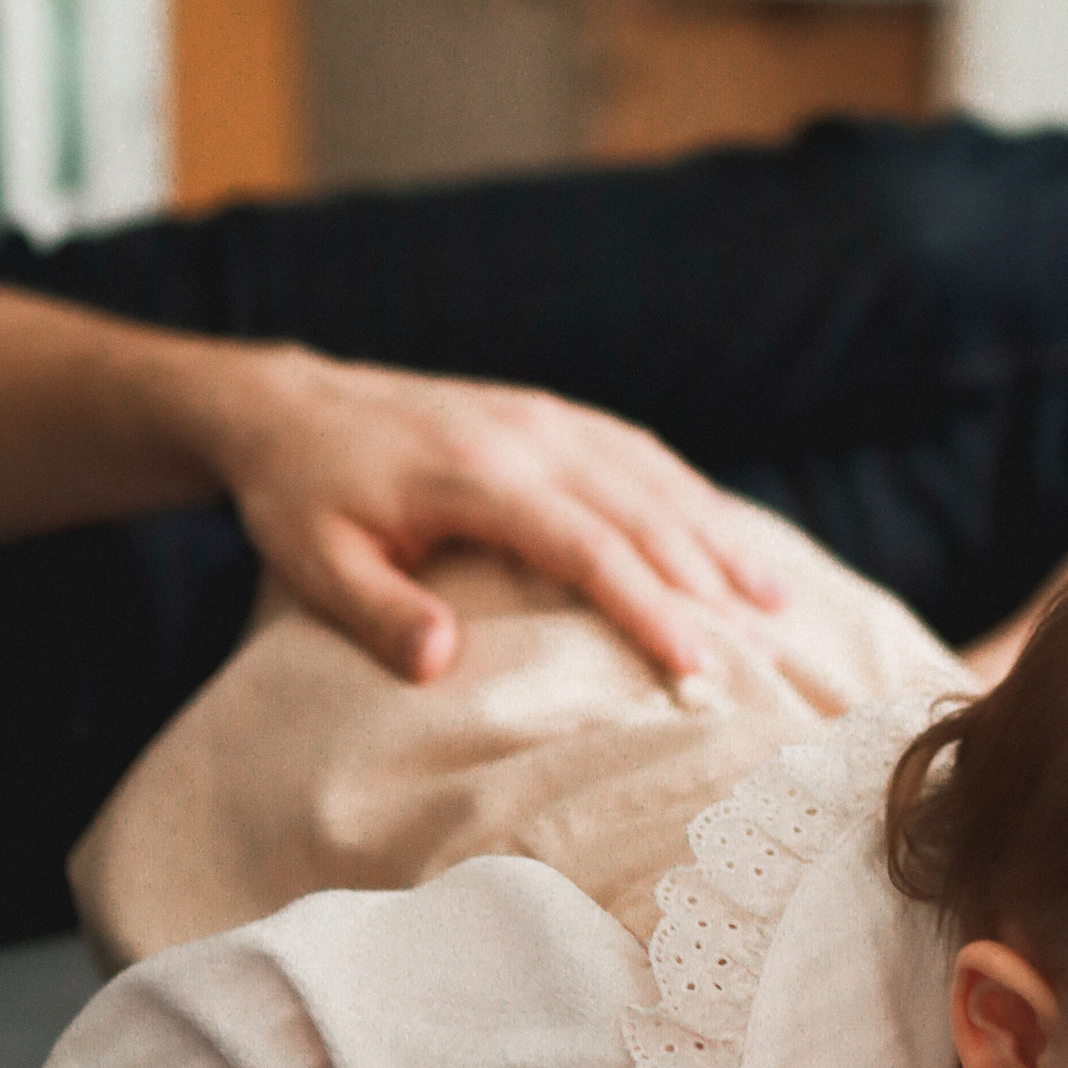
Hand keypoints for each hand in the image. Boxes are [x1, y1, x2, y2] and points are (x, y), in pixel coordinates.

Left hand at [209, 345, 787, 683]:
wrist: (288, 404)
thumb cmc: (300, 497)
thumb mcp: (313, 562)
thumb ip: (377, 612)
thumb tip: (441, 663)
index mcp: (478, 476)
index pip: (589, 546)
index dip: (650, 606)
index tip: (698, 663)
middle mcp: (528, 437)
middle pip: (645, 512)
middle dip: (714, 584)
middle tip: (773, 654)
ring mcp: (544, 417)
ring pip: (656, 478)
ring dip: (721, 539)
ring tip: (779, 603)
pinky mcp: (548, 413)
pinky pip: (638, 452)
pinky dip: (692, 496)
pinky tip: (726, 536)